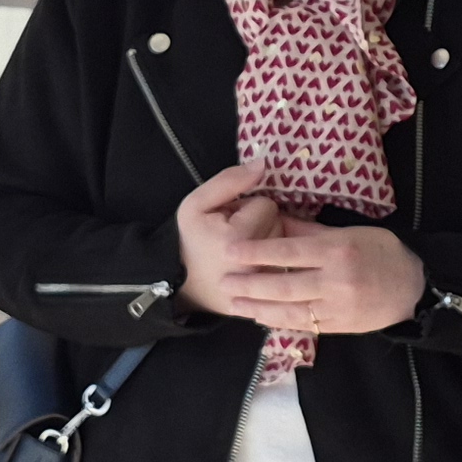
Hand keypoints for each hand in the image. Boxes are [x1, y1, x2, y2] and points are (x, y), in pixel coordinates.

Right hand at [173, 163, 286, 318]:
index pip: (267, 205)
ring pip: (284, 245)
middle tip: (234, 235)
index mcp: (240, 239)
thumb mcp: (195, 204)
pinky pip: (284, 267)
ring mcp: (265, 286)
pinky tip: (253, 267)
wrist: (176, 286)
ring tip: (242, 251)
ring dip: (266, 243)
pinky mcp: (270, 297)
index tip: (229, 221)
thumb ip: (230, 180)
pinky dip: (272, 264)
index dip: (247, 208)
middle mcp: (257, 264)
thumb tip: (263, 164)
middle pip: (279, 224)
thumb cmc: (187, 241)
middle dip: (259, 225)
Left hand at [217, 221, 427, 337]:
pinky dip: (279, 321)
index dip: (257, 252)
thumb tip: (277, 222)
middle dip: (250, 284)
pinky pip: (304, 324)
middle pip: (284, 284)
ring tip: (235, 302)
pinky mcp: (340, 326)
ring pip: (290, 309)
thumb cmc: (381, 251)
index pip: (289, 251)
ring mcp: (338, 307)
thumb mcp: (350, 232)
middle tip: (223, 281)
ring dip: (258, 307)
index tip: (231, 250)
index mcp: (337, 250)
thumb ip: (312, 232)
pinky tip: (261, 316)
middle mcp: (336, 280)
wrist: (414, 287)